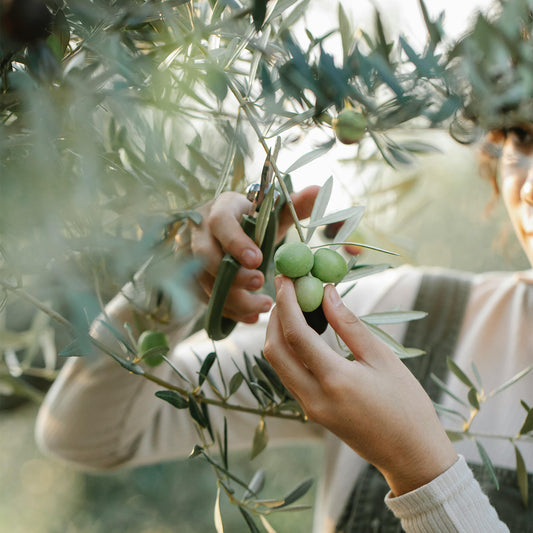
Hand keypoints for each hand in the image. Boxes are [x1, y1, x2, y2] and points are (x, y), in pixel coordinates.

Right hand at [189, 186, 318, 323]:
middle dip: (232, 275)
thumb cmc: (255, 220)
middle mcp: (202, 232)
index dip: (236, 242)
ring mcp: (194, 258)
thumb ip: (296, 204)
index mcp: (221, 209)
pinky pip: (208, 300)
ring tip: (264, 306)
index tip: (258, 260)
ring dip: (234, 299)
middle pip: (206, 256)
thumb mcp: (274, 212)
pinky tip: (252, 317)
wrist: (233, 230)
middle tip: (260, 283)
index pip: (220, 223)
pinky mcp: (197, 279)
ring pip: (205, 282)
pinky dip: (230, 311)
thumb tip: (319, 190)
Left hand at [264, 276, 457, 495]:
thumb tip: (327, 294)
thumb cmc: (406, 405)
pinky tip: (301, 333)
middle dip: (275, 316)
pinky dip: (288, 351)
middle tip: (285, 290)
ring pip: (278, 365)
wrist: (411, 456)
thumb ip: (350, 325)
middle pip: (275, 350)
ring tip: (292, 306)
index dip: (286, 303)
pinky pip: (288, 376)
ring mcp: (309, 408)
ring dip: (278, 333)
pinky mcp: (312, 412)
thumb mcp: (382, 359)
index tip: (285, 278)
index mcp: (335, 380)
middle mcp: (314, 397)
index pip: (296, 335)